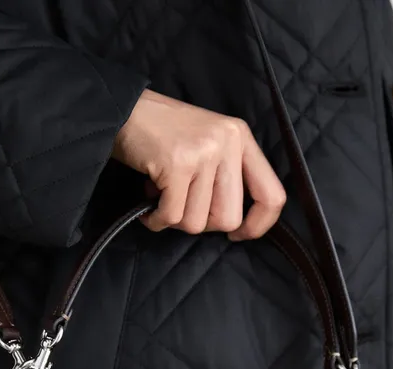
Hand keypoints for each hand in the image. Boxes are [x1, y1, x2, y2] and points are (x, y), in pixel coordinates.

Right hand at [112, 89, 285, 239]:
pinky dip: (156, 220)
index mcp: (240, 138)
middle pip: (228, 218)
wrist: (121, 109)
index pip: (272, 195)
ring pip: (197, 221)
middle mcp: (227, 143)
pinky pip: (172, 217)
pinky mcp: (177, 164)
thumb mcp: (207, 142)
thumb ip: (226, 175)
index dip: (258, 225)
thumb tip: (236, 225)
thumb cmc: (162, 133)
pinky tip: (148, 206)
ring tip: (161, 195)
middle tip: (182, 206)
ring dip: (174, 219)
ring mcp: (203, 152)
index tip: (238, 235)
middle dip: (201, 223)